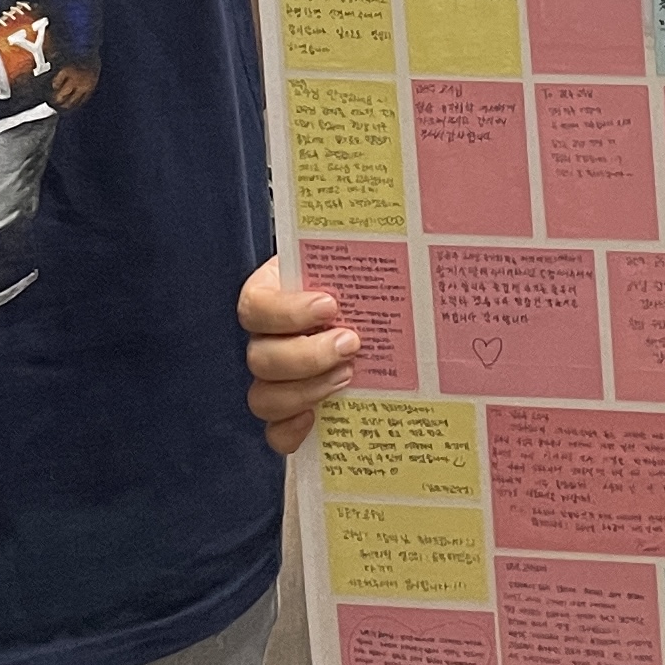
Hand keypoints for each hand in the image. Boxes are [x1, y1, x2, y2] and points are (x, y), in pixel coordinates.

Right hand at [239, 254, 362, 453]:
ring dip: (305, 390)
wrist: (371, 308)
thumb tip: (408, 232)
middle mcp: (266, 340)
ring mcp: (274, 380)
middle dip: (307, 355)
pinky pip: (273, 432)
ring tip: (348, 377)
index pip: (255, 306)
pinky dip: (291, 431)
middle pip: (259, 358)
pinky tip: (318, 419)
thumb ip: (365, 254)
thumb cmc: (359, 282)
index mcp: (272, 296)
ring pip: (262, 397)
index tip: (331, 305)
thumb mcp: (357, 261)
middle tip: (351, 344)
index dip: (287, 311)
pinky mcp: (287, 413)